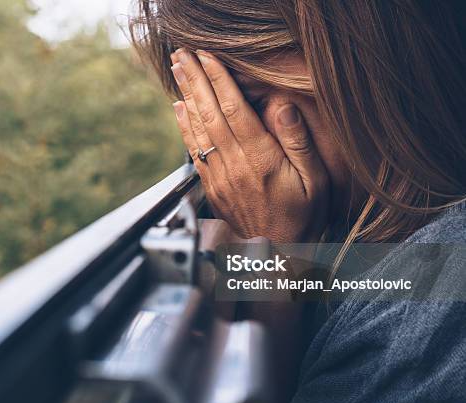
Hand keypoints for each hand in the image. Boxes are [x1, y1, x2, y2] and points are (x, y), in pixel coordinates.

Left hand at [170, 49, 328, 242]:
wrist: (276, 256)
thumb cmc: (302, 218)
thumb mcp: (315, 181)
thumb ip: (299, 144)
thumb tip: (283, 108)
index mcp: (261, 160)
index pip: (235, 111)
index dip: (219, 81)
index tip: (208, 57)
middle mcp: (235, 165)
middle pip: (210, 114)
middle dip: (195, 81)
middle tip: (182, 55)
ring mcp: (220, 177)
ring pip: (198, 129)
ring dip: (186, 97)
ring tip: (176, 72)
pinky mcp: (212, 187)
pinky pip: (194, 151)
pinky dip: (185, 127)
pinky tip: (180, 109)